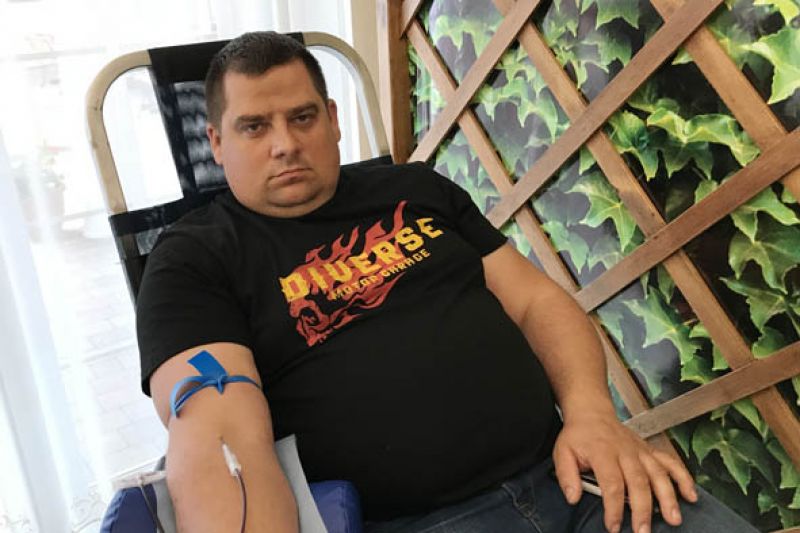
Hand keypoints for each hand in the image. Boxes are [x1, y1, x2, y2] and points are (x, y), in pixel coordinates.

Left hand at [552, 412, 697, 532]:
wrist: (592, 412)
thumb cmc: (578, 435)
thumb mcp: (562, 452)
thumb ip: (566, 475)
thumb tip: (572, 497)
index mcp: (602, 452)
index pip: (611, 483)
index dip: (613, 507)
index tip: (613, 527)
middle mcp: (625, 451)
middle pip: (638, 482)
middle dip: (642, 509)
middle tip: (643, 531)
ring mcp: (640, 451)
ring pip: (658, 474)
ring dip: (668, 497)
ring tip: (673, 519)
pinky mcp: (650, 450)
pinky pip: (670, 462)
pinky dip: (683, 478)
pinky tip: (691, 495)